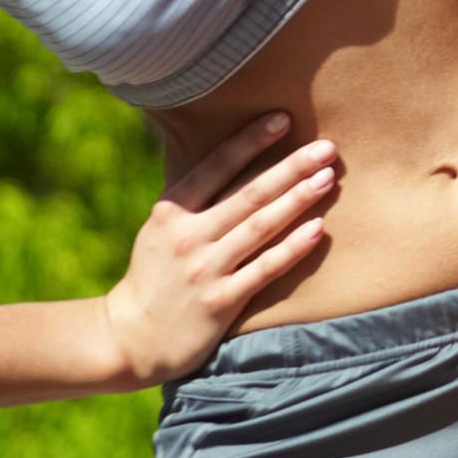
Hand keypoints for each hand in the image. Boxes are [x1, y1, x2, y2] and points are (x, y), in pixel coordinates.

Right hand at [100, 112, 338, 386]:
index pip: (215, 167)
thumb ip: (194, 202)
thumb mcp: (161, 230)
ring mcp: (205, 269)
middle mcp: (188, 236)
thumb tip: (235, 162)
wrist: (129, 338)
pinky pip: (264, 269)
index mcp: (171, 212)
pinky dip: (292, 249)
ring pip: (259, 227)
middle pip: (247, 194)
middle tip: (326, 147)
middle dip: (289, 167)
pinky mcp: (220, 302)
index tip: (283, 119)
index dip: (250, 141)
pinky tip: (317, 230)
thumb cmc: (154, 278)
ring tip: (327, 178)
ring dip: (297, 200)